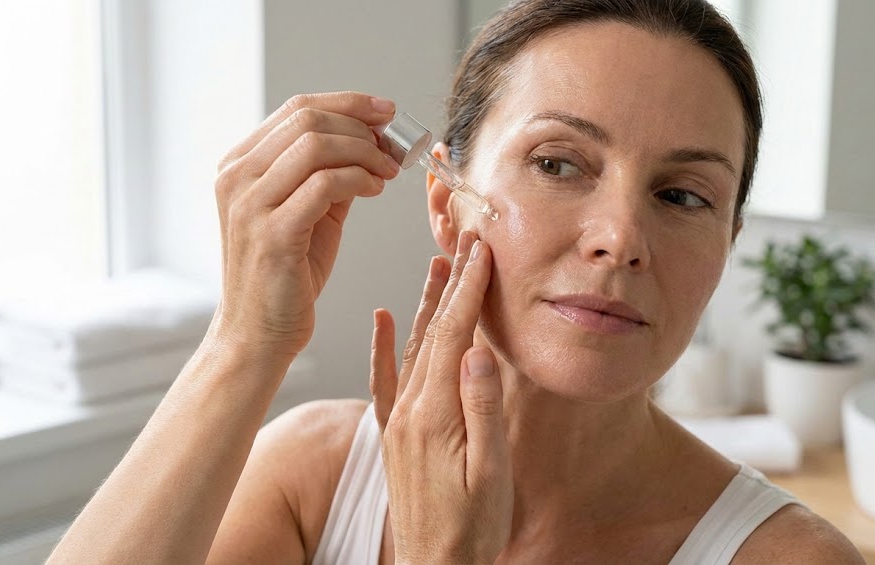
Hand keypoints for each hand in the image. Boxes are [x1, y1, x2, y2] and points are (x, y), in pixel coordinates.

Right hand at [211, 92, 400, 360]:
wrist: (258, 335)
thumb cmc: (285, 277)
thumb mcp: (308, 214)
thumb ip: (329, 176)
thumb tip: (370, 142)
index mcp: (239, 166)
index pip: (296, 109)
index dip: (348, 104)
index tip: (386, 111)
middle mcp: (236, 177)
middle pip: (307, 119)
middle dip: (361, 125)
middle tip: (393, 145)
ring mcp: (249, 204)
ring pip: (317, 145)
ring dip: (365, 152)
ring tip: (389, 171)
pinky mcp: (273, 232)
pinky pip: (326, 184)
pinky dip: (360, 178)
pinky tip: (376, 189)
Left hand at [370, 231, 513, 564]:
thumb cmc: (471, 530)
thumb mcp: (490, 474)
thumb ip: (482, 411)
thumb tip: (477, 352)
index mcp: (435, 415)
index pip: (453, 336)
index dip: (468, 289)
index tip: (480, 250)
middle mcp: (410, 411)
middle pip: (431, 332)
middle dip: (451, 283)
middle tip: (464, 241)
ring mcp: (399, 421)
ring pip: (412, 348)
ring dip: (426, 304)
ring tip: (439, 264)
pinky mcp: (395, 434)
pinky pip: (385, 380)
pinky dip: (384, 346)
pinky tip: (384, 318)